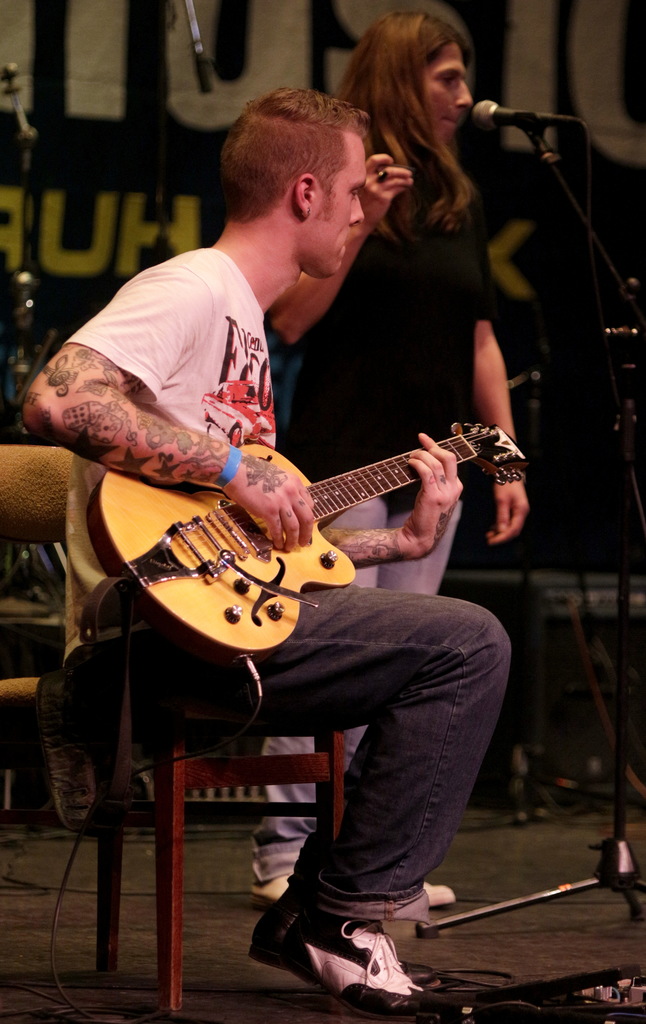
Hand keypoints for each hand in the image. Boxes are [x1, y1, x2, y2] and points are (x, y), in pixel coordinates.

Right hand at [221, 451, 313, 550]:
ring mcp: (281, 502)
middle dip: (306, 534)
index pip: (310, 504)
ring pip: (294, 527)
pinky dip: (278, 539)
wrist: (238, 470)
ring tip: (289, 547)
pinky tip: (277, 544)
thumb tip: (286, 505)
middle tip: (303, 543)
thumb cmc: (252, 472)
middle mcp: (292, 492)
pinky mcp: (269, 511)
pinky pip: (277, 529)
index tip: (305, 526)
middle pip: (307, 518)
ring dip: (292, 540)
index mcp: (295, 482)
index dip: (307, 518)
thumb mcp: (277, 475)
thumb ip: (285, 489)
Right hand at [359, 154, 414, 231]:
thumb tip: (396, 171)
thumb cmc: (366, 203)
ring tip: (410, 181)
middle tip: (409, 173)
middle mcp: (369, 182)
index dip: (383, 158)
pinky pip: (397, 189)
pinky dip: (404, 186)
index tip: (391, 161)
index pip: (374, 160)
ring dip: (405, 179)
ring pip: (395, 180)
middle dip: (401, 171)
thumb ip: (376, 178)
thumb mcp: (366, 188)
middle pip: (389, 170)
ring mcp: (376, 190)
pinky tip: (407, 186)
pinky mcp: (383, 198)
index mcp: (364, 177)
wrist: (362, 221)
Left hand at [399, 433, 462, 558]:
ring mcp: (445, 493)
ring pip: (436, 463)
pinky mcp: (433, 497)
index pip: (451, 459)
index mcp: (456, 487)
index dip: (436, 446)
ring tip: (411, 458)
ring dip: (421, 456)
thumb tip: (422, 458)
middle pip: (448, 457)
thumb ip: (434, 479)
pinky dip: (418, 464)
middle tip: (418, 447)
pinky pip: (427, 472)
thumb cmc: (424, 515)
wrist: (420, 538)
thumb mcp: (434, 495)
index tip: (423, 438)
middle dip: (432, 447)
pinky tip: (410, 464)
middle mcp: (454, 489)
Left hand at [485, 479, 529, 544]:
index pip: (513, 530)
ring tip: (489, 535)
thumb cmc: (505, 484)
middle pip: (513, 530)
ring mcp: (518, 510)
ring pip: (511, 526)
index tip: (492, 542)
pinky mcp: (514, 508)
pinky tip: (493, 528)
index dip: (502, 538)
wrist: (508, 471)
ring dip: (501, 532)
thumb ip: (502, 516)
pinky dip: (501, 526)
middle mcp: (522, 512)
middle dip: (502, 536)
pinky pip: (509, 521)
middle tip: (489, 540)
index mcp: (521, 511)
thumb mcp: (501, 500)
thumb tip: (501, 531)